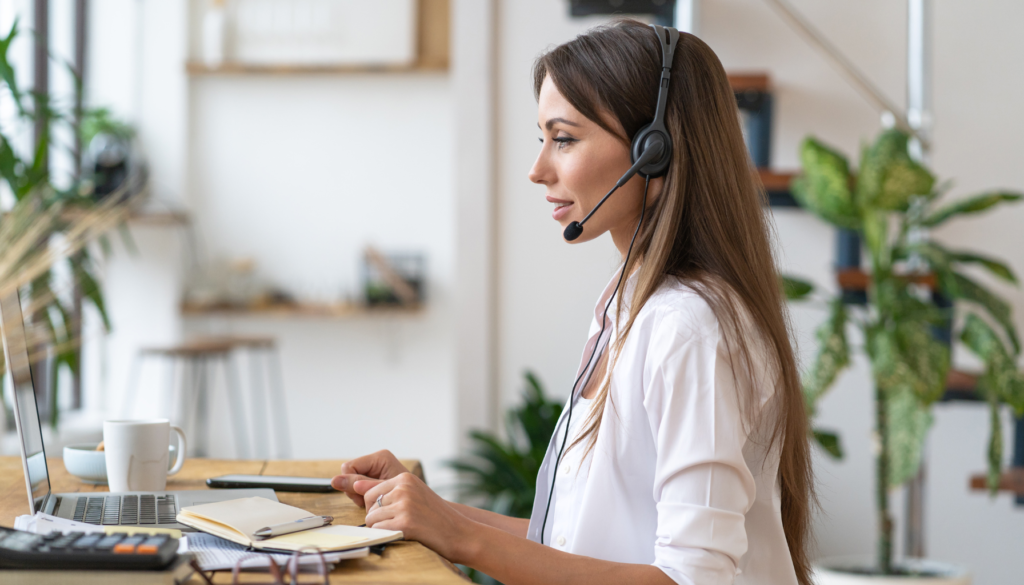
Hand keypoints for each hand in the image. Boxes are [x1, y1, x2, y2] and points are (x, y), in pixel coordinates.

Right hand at [331, 450, 408, 506]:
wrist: (421, 507)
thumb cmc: (406, 497)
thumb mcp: (380, 490)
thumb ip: (358, 484)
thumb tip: (335, 480)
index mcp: (380, 457)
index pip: (349, 467)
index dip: (352, 483)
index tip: (365, 495)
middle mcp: (376, 460)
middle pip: (349, 475)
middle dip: (356, 490)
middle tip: (370, 500)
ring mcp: (375, 469)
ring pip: (352, 483)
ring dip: (359, 495)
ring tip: (374, 501)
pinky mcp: (375, 478)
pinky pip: (358, 487)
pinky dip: (363, 497)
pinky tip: (373, 501)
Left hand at [358, 472, 473, 562]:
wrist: (459, 532)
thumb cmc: (435, 517)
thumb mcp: (412, 496)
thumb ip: (385, 490)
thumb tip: (354, 484)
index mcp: (405, 478)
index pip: (371, 491)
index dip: (377, 507)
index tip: (393, 513)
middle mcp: (404, 488)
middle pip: (369, 504)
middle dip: (377, 517)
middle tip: (397, 522)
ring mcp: (405, 505)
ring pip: (371, 518)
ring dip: (381, 528)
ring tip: (401, 528)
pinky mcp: (405, 522)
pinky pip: (378, 530)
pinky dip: (385, 536)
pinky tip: (402, 534)